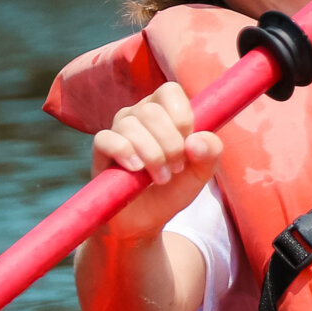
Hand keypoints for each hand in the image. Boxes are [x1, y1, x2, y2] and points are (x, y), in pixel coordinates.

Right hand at [90, 82, 222, 240]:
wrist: (147, 219)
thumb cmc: (173, 188)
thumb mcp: (201, 173)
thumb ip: (210, 153)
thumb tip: (196, 140)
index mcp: (165, 111)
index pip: (170, 91)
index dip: (182, 116)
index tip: (189, 145)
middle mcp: (139, 114)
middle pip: (152, 111)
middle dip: (169, 144)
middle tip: (176, 168)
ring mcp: (118, 129)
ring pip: (130, 125)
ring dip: (151, 154)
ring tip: (161, 177)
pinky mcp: (101, 150)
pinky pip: (106, 139)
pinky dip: (123, 152)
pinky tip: (135, 168)